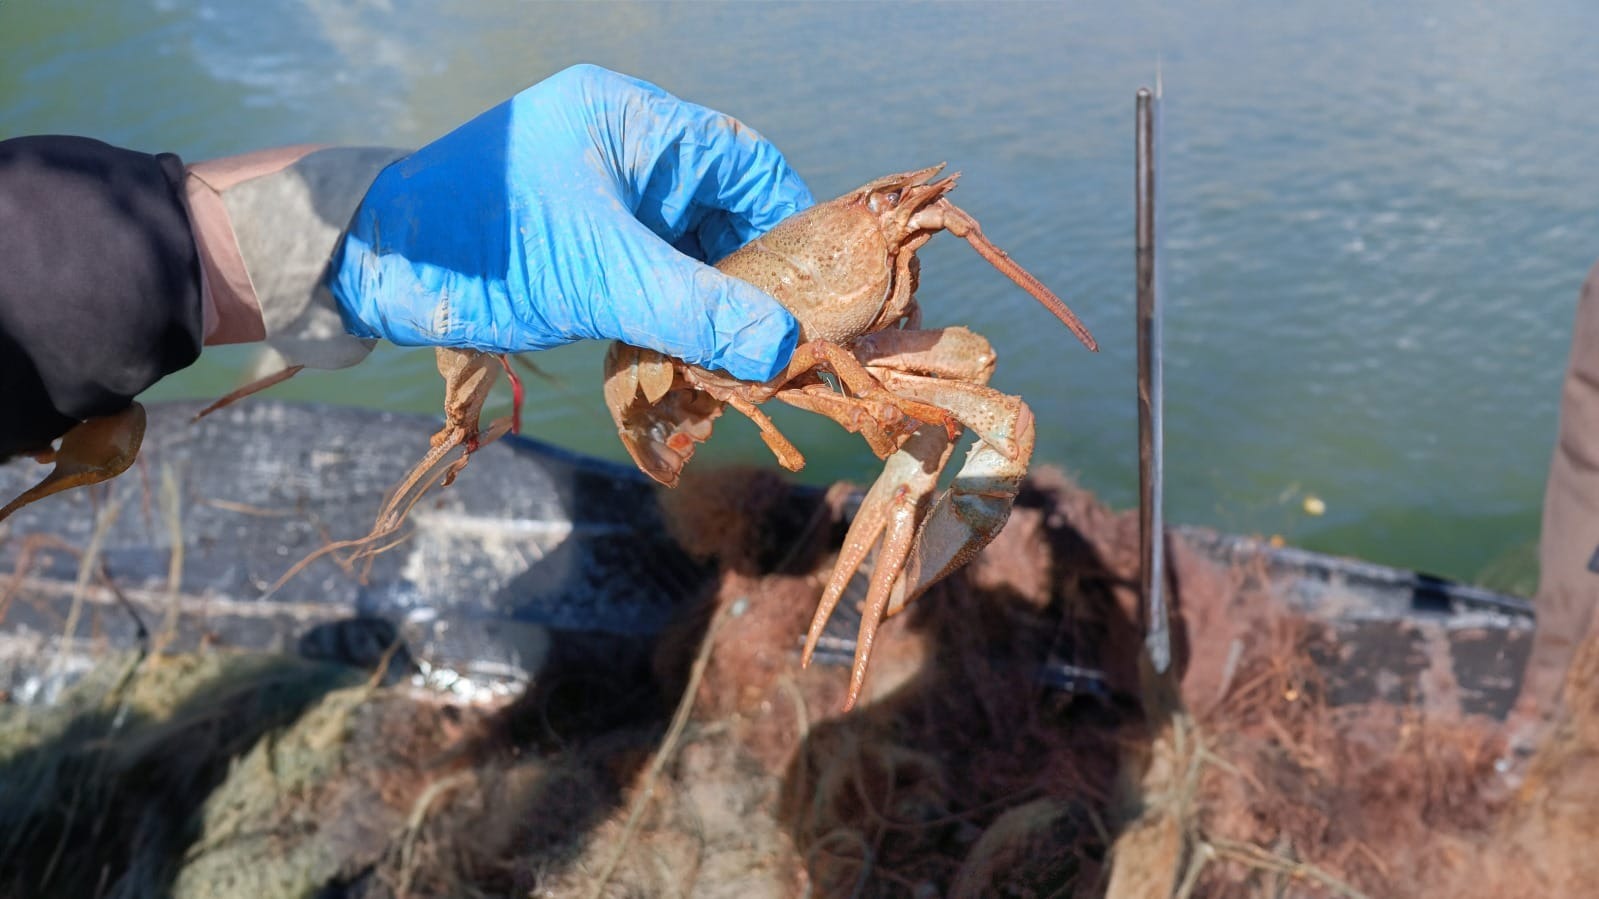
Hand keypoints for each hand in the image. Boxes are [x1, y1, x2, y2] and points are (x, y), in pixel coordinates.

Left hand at [327, 64, 813, 381]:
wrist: (374, 263)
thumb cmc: (481, 245)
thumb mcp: (601, 277)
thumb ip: (695, 311)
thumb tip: (783, 347)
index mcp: (633, 121)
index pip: (746, 164)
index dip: (788, 227)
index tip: (814, 292)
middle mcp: (625, 148)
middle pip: (724, 209)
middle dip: (751, 276)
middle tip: (777, 341)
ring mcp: (603, 194)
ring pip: (689, 247)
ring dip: (712, 304)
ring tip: (734, 360)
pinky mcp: (583, 238)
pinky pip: (653, 271)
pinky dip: (673, 313)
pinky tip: (685, 356)